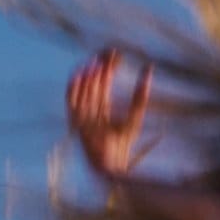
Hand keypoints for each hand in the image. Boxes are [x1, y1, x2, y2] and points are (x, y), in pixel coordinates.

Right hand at [65, 46, 156, 181]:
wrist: (113, 166)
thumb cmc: (123, 145)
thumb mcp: (134, 116)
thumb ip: (140, 95)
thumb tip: (149, 70)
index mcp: (104, 109)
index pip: (105, 83)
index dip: (109, 68)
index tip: (115, 53)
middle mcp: (92, 111)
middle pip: (94, 84)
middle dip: (98, 68)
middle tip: (105, 52)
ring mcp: (83, 117)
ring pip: (83, 91)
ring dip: (88, 76)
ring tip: (94, 62)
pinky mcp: (76, 124)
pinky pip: (71, 103)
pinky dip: (73, 89)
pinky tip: (77, 75)